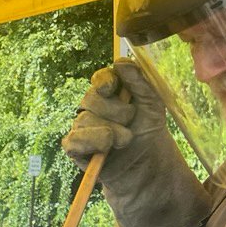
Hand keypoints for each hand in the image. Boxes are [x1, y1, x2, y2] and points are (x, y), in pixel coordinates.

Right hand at [61, 59, 208, 226]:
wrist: (147, 167)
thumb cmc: (148, 131)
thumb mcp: (152, 104)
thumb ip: (140, 81)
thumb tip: (122, 60)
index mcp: (110, 93)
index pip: (100, 79)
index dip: (104, 80)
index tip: (114, 87)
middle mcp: (93, 107)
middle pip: (92, 98)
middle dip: (116, 111)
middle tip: (131, 122)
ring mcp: (82, 127)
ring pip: (85, 119)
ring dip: (110, 130)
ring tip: (126, 140)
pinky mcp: (76, 148)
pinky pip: (73, 140)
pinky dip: (90, 141)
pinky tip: (107, 145)